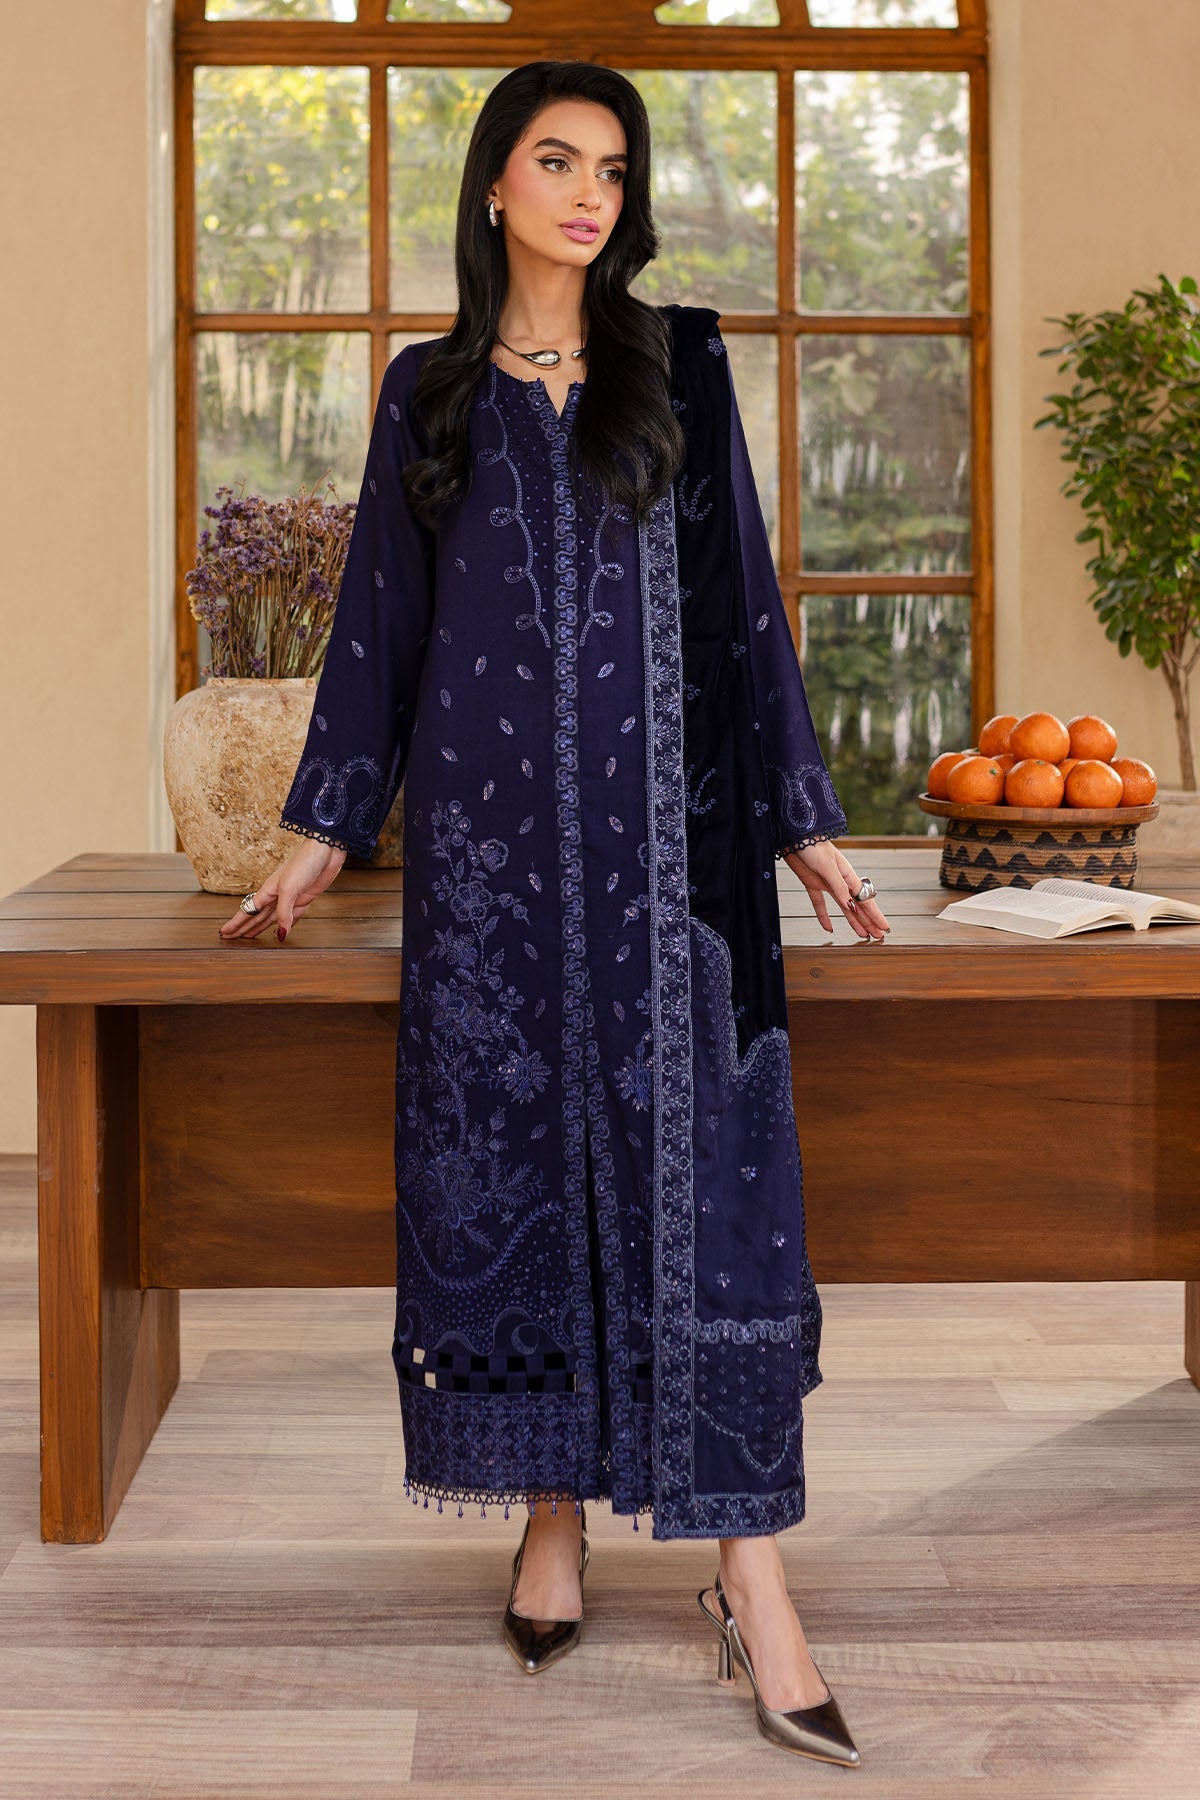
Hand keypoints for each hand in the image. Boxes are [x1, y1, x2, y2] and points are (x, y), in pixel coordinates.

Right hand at [218, 838, 347, 943]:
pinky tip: (281, 930)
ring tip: (249, 936)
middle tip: (232, 938)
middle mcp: (276, 895)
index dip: (236, 923)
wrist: (325, 851)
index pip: (248, 911)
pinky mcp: (304, 898)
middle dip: (244, 927)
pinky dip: (285, 925)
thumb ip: (283, 912)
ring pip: (271, 918)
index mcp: (268, 891)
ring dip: (260, 927)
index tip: (225, 932)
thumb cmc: (304, 863)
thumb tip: (281, 934)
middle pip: (256, 916)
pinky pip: (291, 916)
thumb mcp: (289, 889)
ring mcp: (290, 898)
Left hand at [783, 841, 890, 942]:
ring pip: (843, 907)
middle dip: (869, 921)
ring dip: (853, 921)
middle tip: (878, 936)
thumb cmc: (813, 845)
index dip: (875, 914)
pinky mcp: (812, 883)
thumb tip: (851, 907)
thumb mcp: (828, 867)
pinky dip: (824, 916)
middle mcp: (840, 881)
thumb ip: (839, 888)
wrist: (794, 835)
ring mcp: (827, 883)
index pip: (865, 899)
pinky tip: (829, 928)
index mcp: (848, 874)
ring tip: (862, 934)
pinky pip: (820, 904)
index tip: (884, 927)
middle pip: (857, 906)